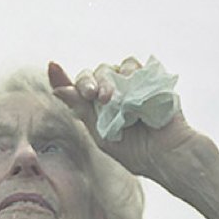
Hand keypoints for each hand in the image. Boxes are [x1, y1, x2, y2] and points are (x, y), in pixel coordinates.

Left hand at [48, 57, 201, 181]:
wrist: (166, 153)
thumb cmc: (134, 150)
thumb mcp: (101, 133)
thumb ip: (82, 110)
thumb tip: (57, 90)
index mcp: (95, 108)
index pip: (74, 89)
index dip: (61, 77)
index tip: (53, 66)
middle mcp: (110, 93)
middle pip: (92, 74)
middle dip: (88, 82)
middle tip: (94, 95)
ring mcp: (129, 85)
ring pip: (110, 68)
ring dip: (107, 79)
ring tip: (112, 99)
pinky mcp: (147, 79)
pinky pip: (132, 65)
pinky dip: (128, 72)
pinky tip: (130, 86)